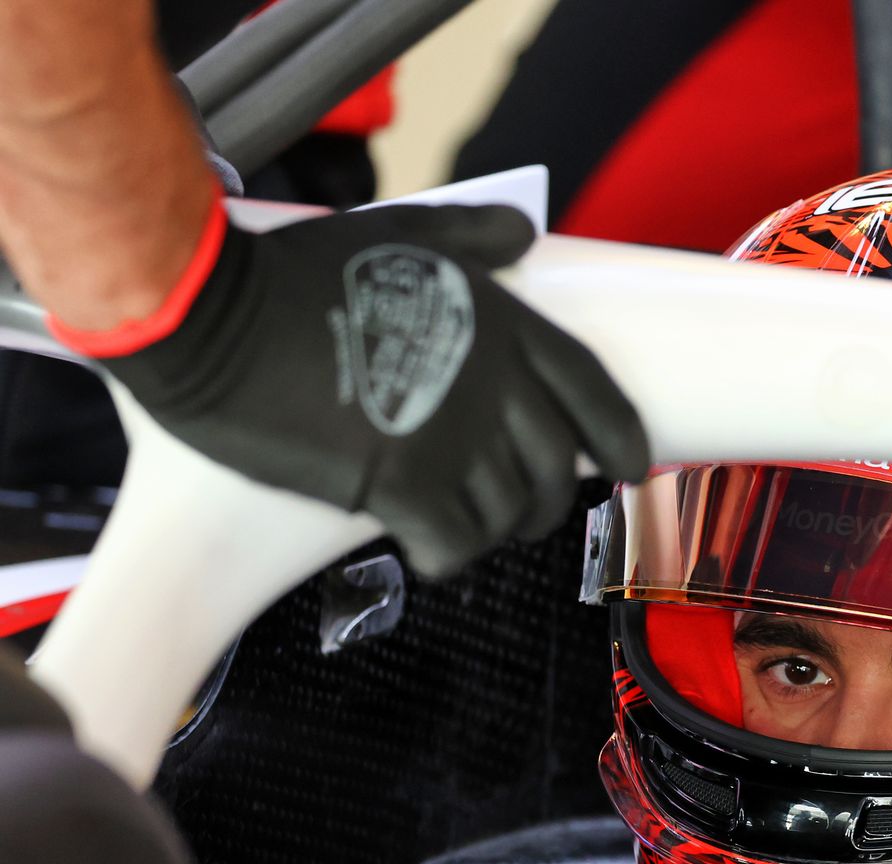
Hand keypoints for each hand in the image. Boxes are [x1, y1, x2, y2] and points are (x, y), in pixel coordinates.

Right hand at [88, 202, 646, 575]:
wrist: (213, 315)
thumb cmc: (295, 272)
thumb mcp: (400, 231)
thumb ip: (469, 236)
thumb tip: (521, 231)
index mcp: (504, 326)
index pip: (594, 391)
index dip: (620, 436)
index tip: (631, 466)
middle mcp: (493, 385)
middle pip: (557, 470)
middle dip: (546, 500)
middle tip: (521, 511)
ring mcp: (452, 438)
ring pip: (509, 515)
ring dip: (491, 529)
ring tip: (461, 522)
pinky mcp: (402, 485)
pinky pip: (455, 547)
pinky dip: (446, 556)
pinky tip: (427, 547)